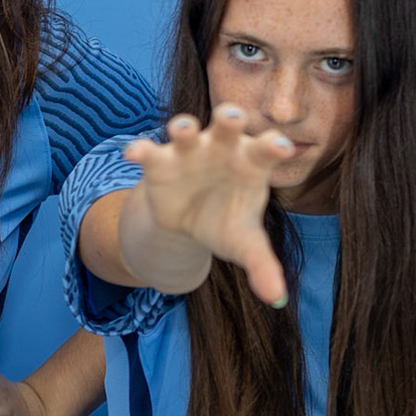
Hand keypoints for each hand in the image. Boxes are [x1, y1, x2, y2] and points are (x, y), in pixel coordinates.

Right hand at [123, 106, 290, 304]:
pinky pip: (149, 151)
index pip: (266, 148)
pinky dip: (140, 149)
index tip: (282, 147)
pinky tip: (132, 153)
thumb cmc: (225, 220)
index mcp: (251, 162)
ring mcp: (189, 152)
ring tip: (182, 129)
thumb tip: (277, 299)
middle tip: (232, 116)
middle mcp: (221, 148)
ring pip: (185, 130)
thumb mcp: (244, 243)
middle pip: (227, 124)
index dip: (274, 144)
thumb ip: (262, 265)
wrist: (187, 218)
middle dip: (228, 117)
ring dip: (183, 126)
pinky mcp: (159, 162)